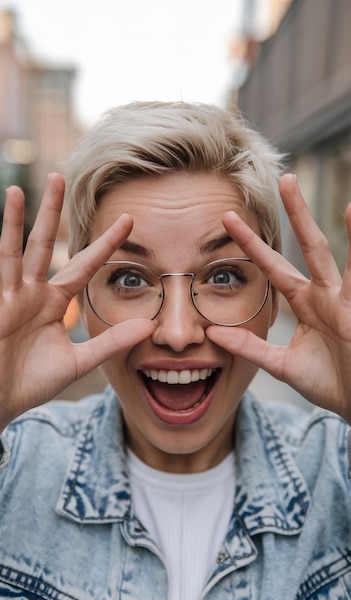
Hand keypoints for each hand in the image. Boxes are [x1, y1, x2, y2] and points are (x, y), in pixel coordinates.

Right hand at [0, 174, 153, 428]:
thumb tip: (148, 325)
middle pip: (44, 243)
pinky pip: (0, 265)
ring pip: (17, 248)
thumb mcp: (79, 361)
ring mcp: (11, 294)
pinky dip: (3, 239)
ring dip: (19, 218)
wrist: (0, 402)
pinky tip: (7, 211)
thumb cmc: (32, 383)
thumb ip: (111, 342)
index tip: (129, 220)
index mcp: (53, 302)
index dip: (105, 244)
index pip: (83, 264)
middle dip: (52, 212)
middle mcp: (32, 291)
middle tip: (61, 176)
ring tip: (22, 189)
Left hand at [206, 174, 350, 422]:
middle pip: (310, 246)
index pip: (275, 267)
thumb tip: (212, 335)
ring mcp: (347, 301)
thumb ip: (250, 348)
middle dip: (298, 214)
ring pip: (343, 257)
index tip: (228, 220)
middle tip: (284, 179)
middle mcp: (327, 294)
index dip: (252, 245)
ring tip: (344, 201)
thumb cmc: (328, 383)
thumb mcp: (282, 365)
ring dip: (346, 228)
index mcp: (306, 304)